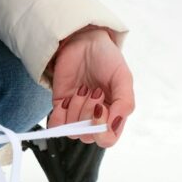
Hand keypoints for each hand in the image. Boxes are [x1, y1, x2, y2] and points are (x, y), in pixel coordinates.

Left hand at [47, 27, 133, 147]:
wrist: (84, 42)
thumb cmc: (107, 59)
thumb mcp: (123, 78)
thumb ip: (125, 102)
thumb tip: (114, 125)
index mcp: (114, 114)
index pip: (108, 139)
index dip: (102, 131)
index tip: (100, 108)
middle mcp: (95, 119)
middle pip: (88, 136)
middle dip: (88, 114)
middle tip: (94, 91)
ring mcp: (77, 114)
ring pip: (72, 131)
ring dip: (76, 110)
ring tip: (83, 89)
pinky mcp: (60, 107)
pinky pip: (56, 125)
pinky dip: (59, 116)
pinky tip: (67, 99)